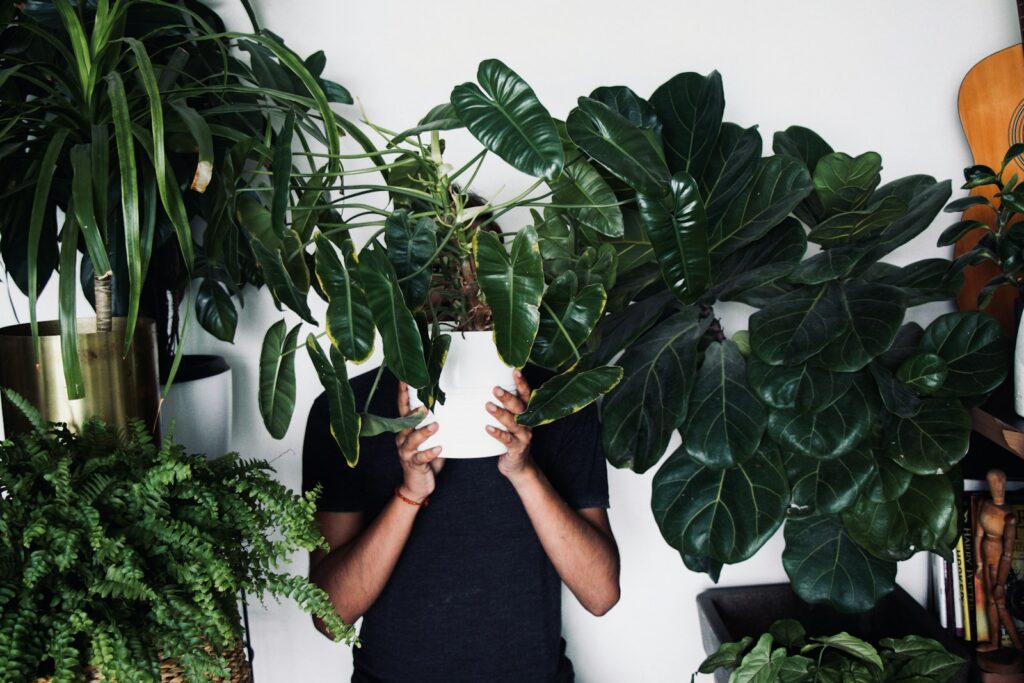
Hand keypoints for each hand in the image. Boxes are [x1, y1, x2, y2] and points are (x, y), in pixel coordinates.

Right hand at [395, 381, 443, 502]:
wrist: (417, 485)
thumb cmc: (426, 459)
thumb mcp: (430, 439)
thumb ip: (436, 425)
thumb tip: (454, 407)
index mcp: (406, 429)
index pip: (404, 408)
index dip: (404, 395)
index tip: (405, 380)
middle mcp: (403, 438)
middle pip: (405, 422)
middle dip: (413, 412)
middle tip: (424, 404)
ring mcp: (406, 452)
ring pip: (412, 439)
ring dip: (423, 432)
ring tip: (435, 426)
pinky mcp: (413, 464)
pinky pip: (421, 458)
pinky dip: (430, 453)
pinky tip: (439, 448)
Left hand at [486, 370, 534, 481]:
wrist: (518, 466)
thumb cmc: (511, 438)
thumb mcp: (510, 421)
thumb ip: (504, 407)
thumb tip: (483, 388)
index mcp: (527, 413)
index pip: (527, 395)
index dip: (522, 383)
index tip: (515, 371)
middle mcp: (528, 423)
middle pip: (520, 408)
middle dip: (508, 397)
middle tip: (495, 389)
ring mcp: (524, 437)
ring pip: (513, 423)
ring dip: (501, 414)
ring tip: (488, 405)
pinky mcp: (516, 449)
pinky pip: (507, 440)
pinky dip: (497, 434)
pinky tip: (487, 428)